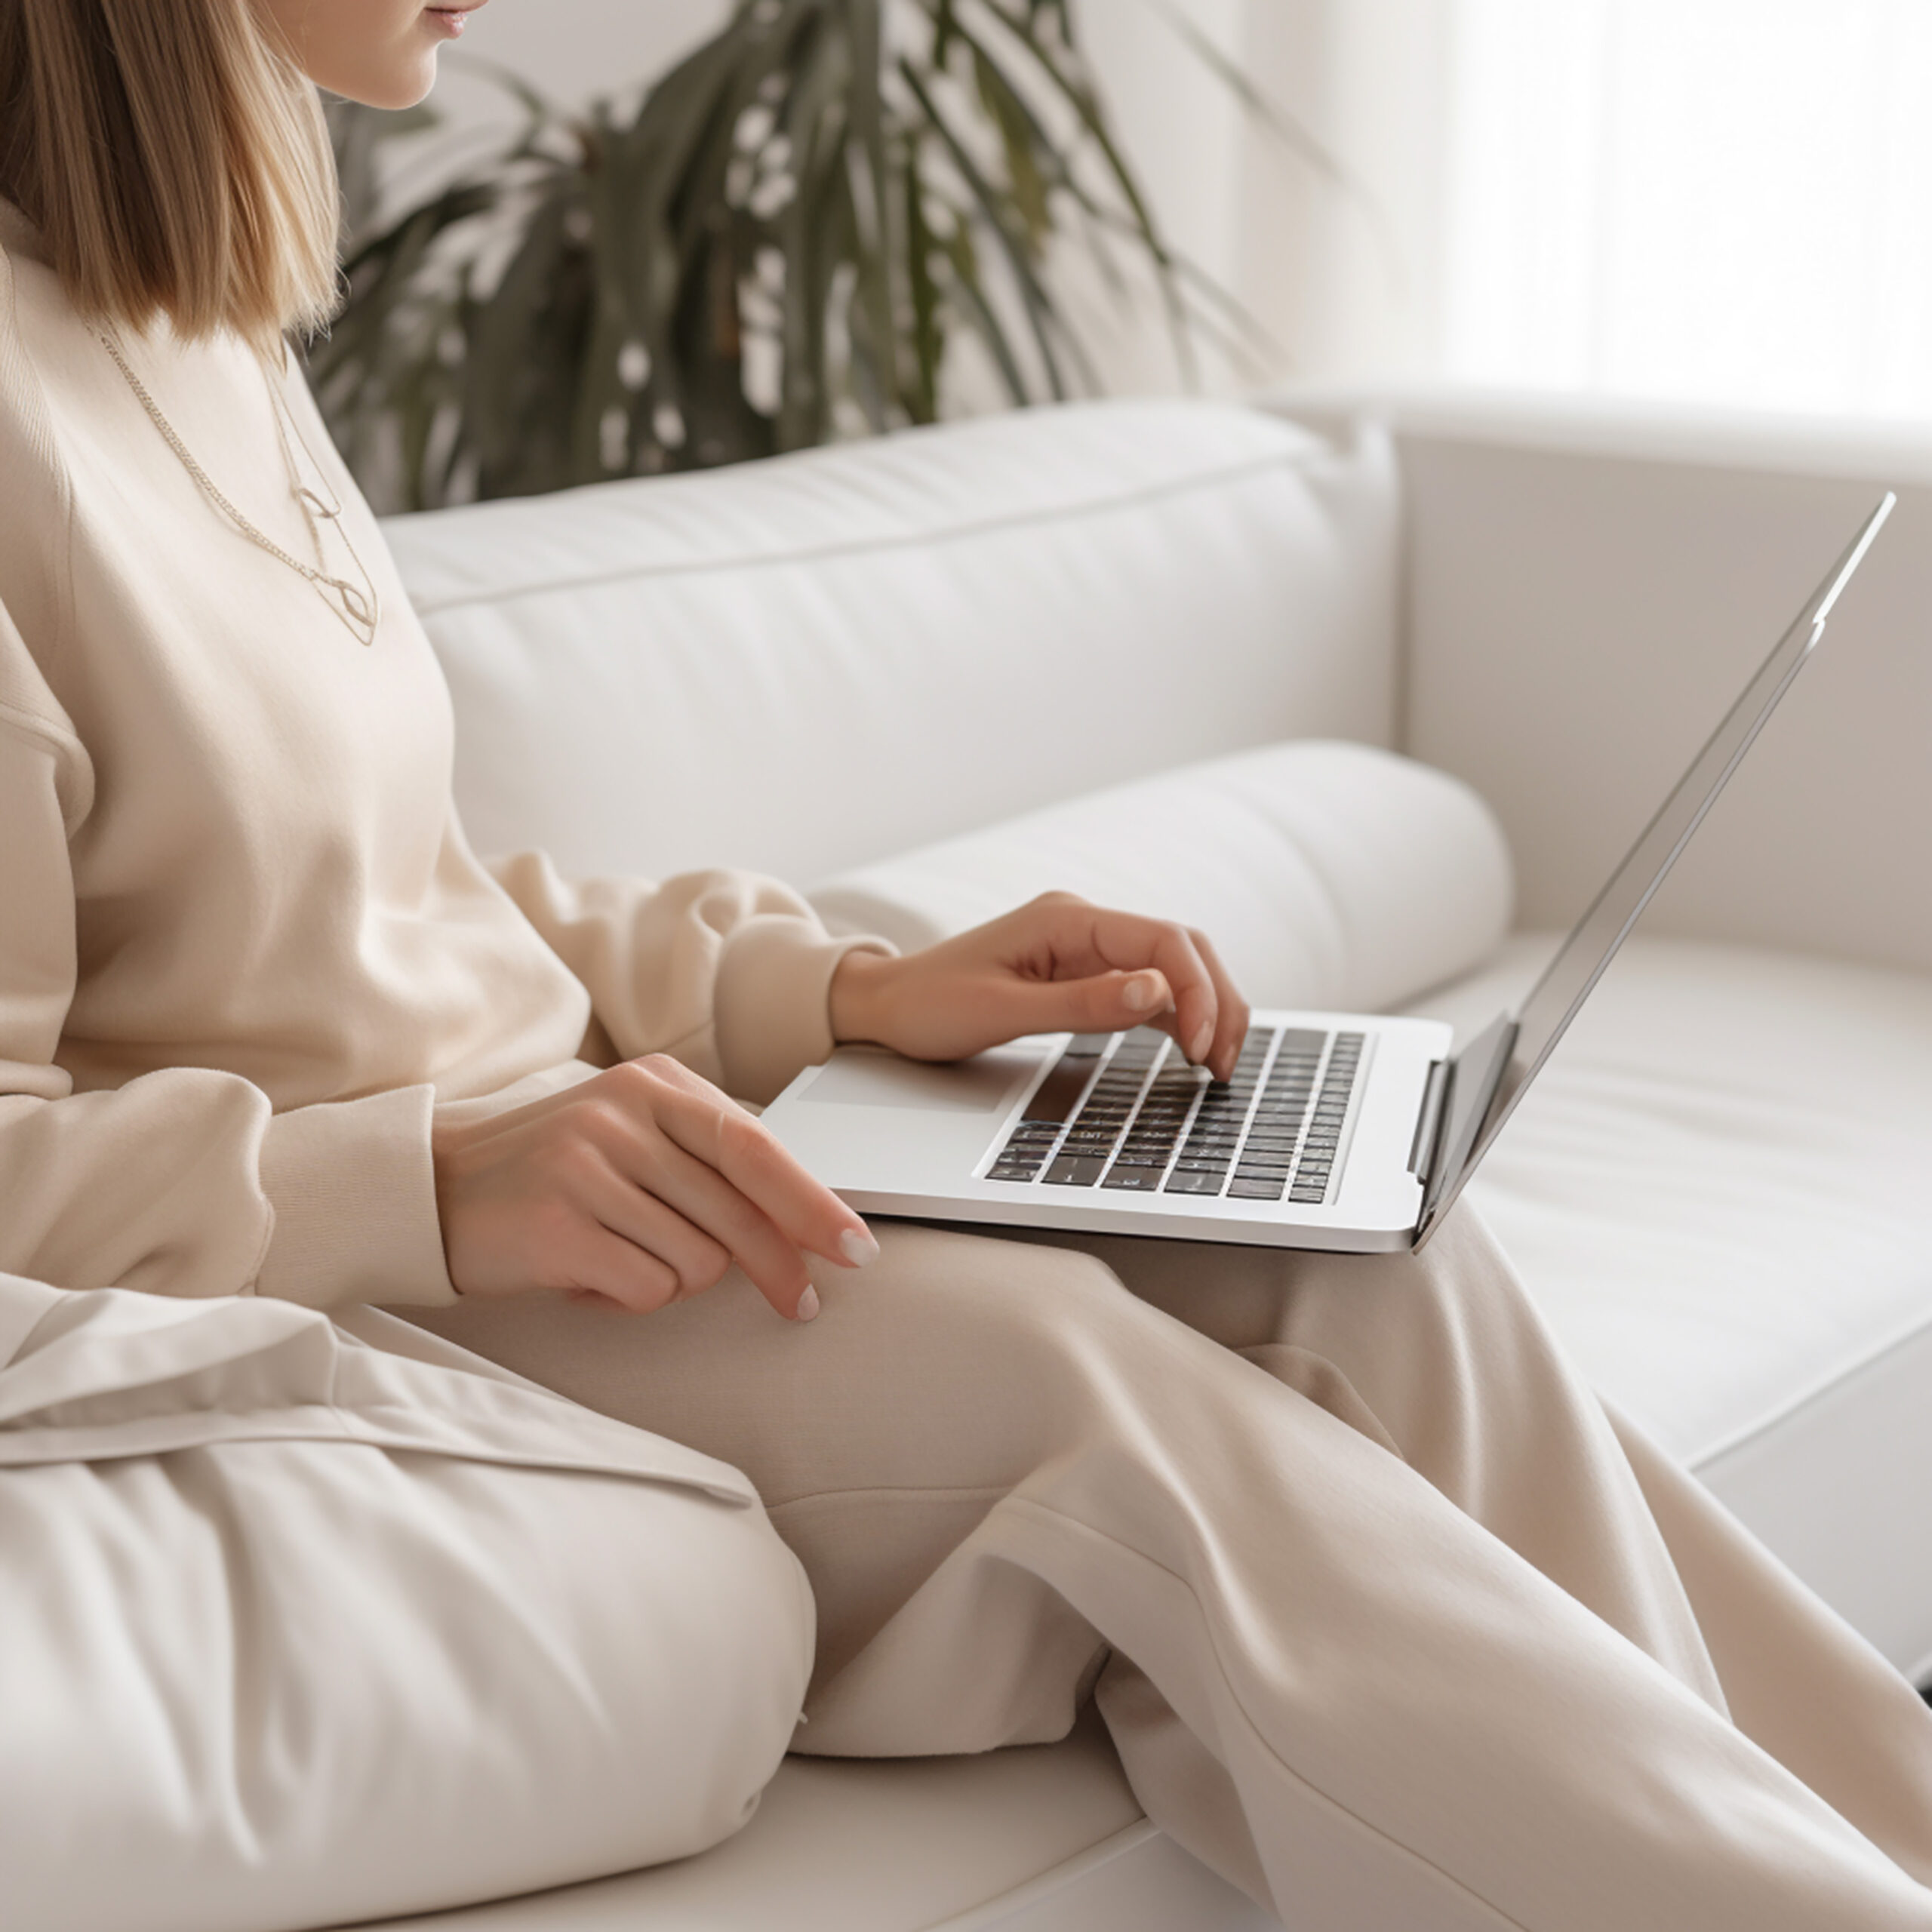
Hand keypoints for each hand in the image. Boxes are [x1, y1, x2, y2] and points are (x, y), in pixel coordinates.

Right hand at [432, 1055, 877, 1319]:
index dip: (812, 1202)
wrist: (435, 1188)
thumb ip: (705, 1162)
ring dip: (671, 1279)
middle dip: (780, 1268)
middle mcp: (625, 1113)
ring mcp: (589, 1165)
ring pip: (696, 1261)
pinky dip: (627, 1297)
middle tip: (803, 1304)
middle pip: (740, 1212)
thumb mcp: (632, 1136)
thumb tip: (803, 1220)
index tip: (855, 1247)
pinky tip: (587, 1275)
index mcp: (656, 1084)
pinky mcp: (558, 1225)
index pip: (756, 1147)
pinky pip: (646, 1289)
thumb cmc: (553, 1172)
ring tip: (622, 1258)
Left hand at [830, 893, 1249, 1082]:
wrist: (885, 1005)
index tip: (1200, 1047)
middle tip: (1225, 1062)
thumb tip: (1157, 993)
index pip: (1163, 941)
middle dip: (1217, 1000)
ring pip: (1172, 968)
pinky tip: (1193, 1050)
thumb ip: (1083, 1004)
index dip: (1197, 991)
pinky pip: (1147, 988)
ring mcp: (1086, 949)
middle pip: (1181, 949)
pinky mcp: (1083, 975)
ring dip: (1206, 1008)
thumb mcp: (1003, 1012)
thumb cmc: (930, 1006)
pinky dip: (1177, 1016)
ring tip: (1220, 1064)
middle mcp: (1084, 925)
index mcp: (1067, 919)